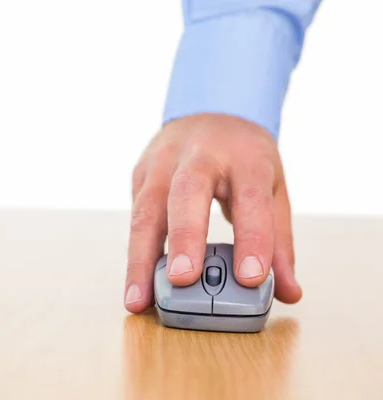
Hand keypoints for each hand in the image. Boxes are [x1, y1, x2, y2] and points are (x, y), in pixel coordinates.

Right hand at [124, 114, 301, 312]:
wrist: (209, 111)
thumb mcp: (273, 188)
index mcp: (244, 157)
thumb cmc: (243, 157)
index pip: (250, 197)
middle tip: (183, 280)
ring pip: (146, 209)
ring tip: (138, 300)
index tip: (251, 278)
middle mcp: (199, 155)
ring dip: (140, 258)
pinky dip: (134, 252)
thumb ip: (278, 241)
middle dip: (184, 237)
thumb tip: (288, 293)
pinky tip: (135, 285)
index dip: (252, 237)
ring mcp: (162, 162)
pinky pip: (134, 216)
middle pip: (187, 193)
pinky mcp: (140, 174)